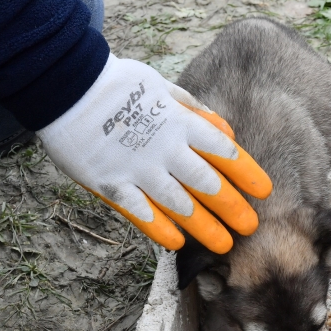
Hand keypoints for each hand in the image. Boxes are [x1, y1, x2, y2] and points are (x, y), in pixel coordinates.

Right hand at [37, 54, 271, 252]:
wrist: (65, 84)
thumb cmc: (119, 85)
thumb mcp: (163, 87)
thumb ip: (196, 112)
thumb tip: (227, 131)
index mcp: (180, 123)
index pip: (223, 151)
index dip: (247, 173)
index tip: (265, 191)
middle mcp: (164, 148)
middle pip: (207, 183)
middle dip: (232, 208)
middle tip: (250, 227)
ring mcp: (137, 168)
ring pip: (179, 204)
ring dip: (204, 227)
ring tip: (223, 246)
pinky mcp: (110, 183)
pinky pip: (140, 212)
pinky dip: (160, 229)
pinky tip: (177, 244)